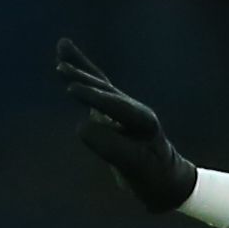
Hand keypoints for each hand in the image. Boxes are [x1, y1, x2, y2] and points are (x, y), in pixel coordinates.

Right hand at [58, 39, 197, 213]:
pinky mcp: (114, 113)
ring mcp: (124, 109)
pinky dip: (82, 76)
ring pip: (99, 83)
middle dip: (83, 77)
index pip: (115, 106)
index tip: (70, 89)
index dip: (93, 97)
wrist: (167, 181)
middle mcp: (134, 109)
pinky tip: (67, 62)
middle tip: (62, 67)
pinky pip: (95, 91)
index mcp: (143, 121)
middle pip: (105, 88)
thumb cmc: (153, 177)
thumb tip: (81, 126)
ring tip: (62, 46)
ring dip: (80, 68)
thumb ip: (111, 147)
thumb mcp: (135, 168)